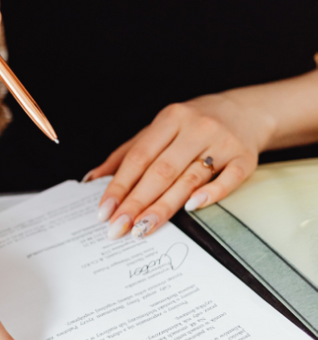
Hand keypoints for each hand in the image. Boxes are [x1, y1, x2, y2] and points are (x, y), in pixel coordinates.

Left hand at [87, 90, 274, 238]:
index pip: (139, 157)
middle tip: (119, 228)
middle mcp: (196, 128)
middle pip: (161, 171)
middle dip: (136, 202)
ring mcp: (222, 142)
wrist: (247, 111)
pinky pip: (228, 179)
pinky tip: (191, 208)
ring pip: (189, 179)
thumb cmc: (193, 125)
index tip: (105, 211)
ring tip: (143, 227)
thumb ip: (126, 153)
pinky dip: (210, 194)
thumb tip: (92, 179)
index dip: (119, 185)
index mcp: (171, 118)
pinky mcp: (245, 157)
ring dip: (164, 206)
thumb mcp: (159, 129)